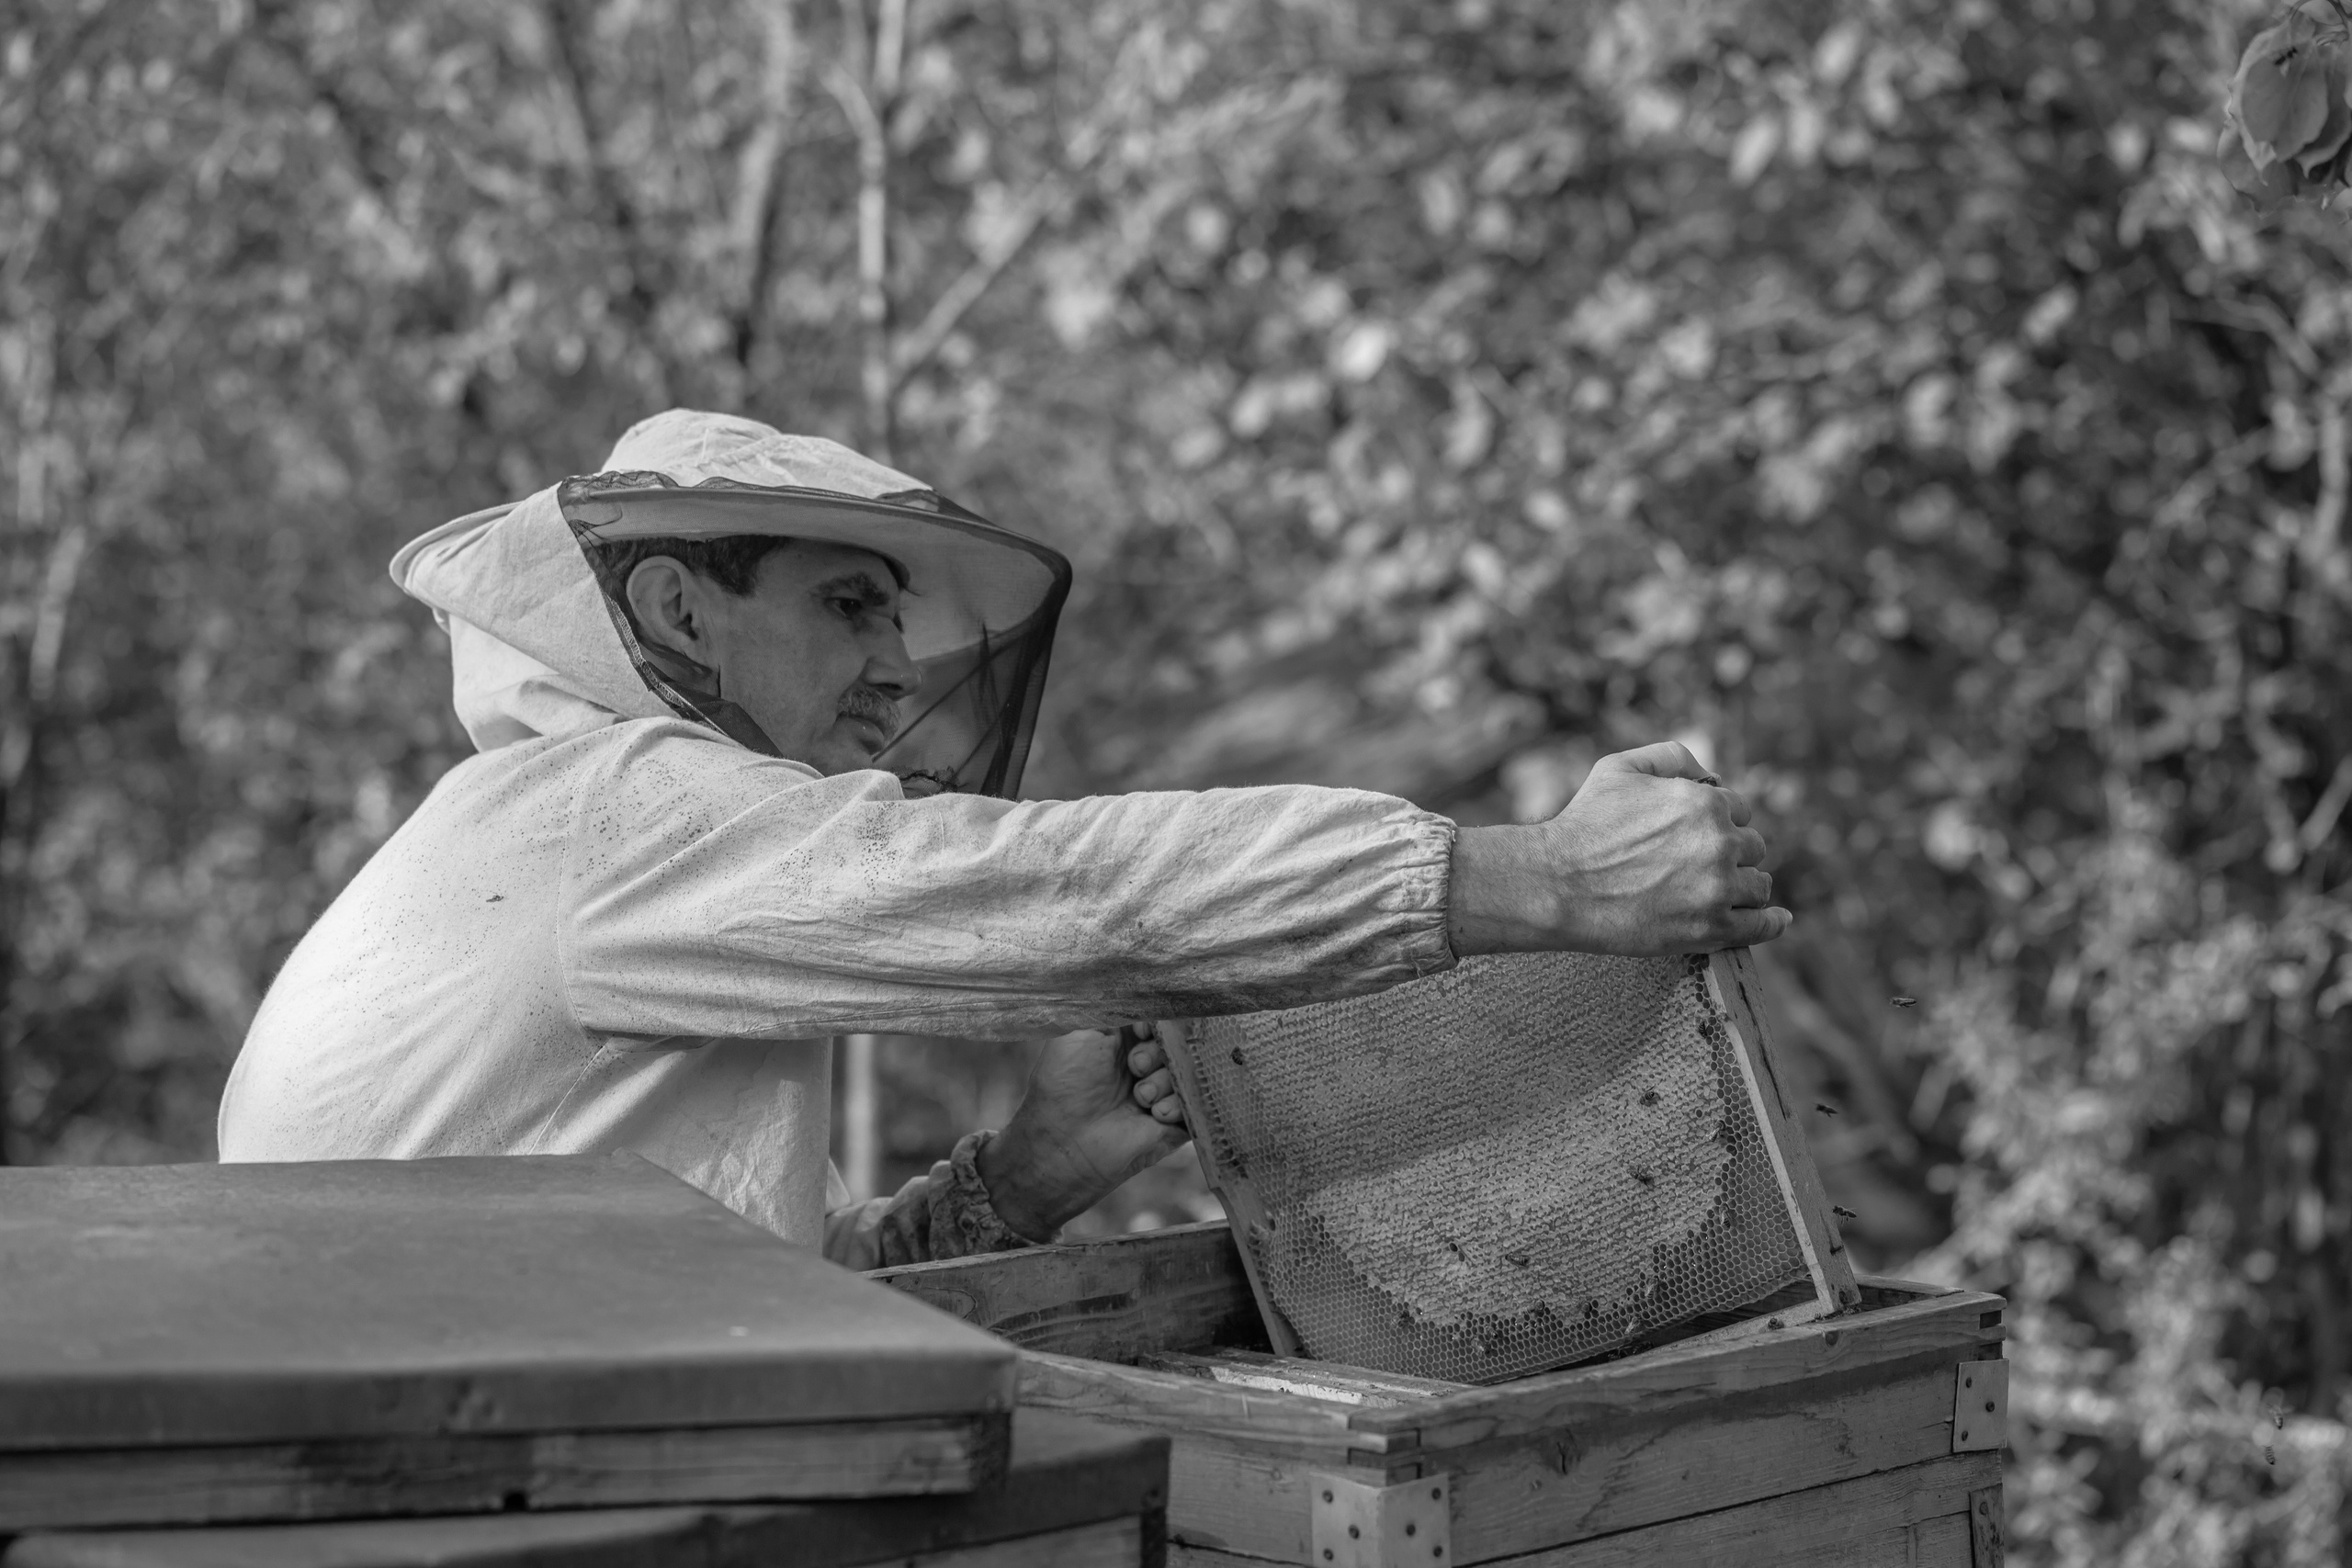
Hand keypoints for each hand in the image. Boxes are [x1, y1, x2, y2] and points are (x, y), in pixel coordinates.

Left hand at [977, 1023, 1190, 1240]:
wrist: (1065, 1144)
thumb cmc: (1064, 1084)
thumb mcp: (1079, 1032)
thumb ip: (1110, 1006)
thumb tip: (1138, 982)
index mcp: (1126, 1038)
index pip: (1161, 1016)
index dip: (1158, 1020)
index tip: (1143, 1029)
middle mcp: (1148, 1062)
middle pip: (1180, 1041)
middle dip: (1160, 1051)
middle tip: (1135, 1066)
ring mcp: (1163, 1092)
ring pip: (1188, 1070)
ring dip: (1165, 1080)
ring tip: (1140, 1097)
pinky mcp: (1177, 1122)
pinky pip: (1196, 1103)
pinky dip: (1177, 1104)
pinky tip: (1153, 1114)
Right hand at [1448, 742, 1791, 956]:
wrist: (1558, 884)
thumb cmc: (1585, 824)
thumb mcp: (1620, 768)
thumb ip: (1671, 757)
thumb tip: (1708, 774)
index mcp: (1705, 802)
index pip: (1738, 810)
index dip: (1717, 822)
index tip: (1696, 837)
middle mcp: (1720, 843)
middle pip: (1752, 847)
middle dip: (1732, 853)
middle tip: (1700, 866)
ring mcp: (1719, 889)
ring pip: (1758, 885)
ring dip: (1744, 886)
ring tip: (1720, 892)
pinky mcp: (1711, 930)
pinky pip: (1762, 926)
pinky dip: (1773, 923)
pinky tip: (1778, 920)